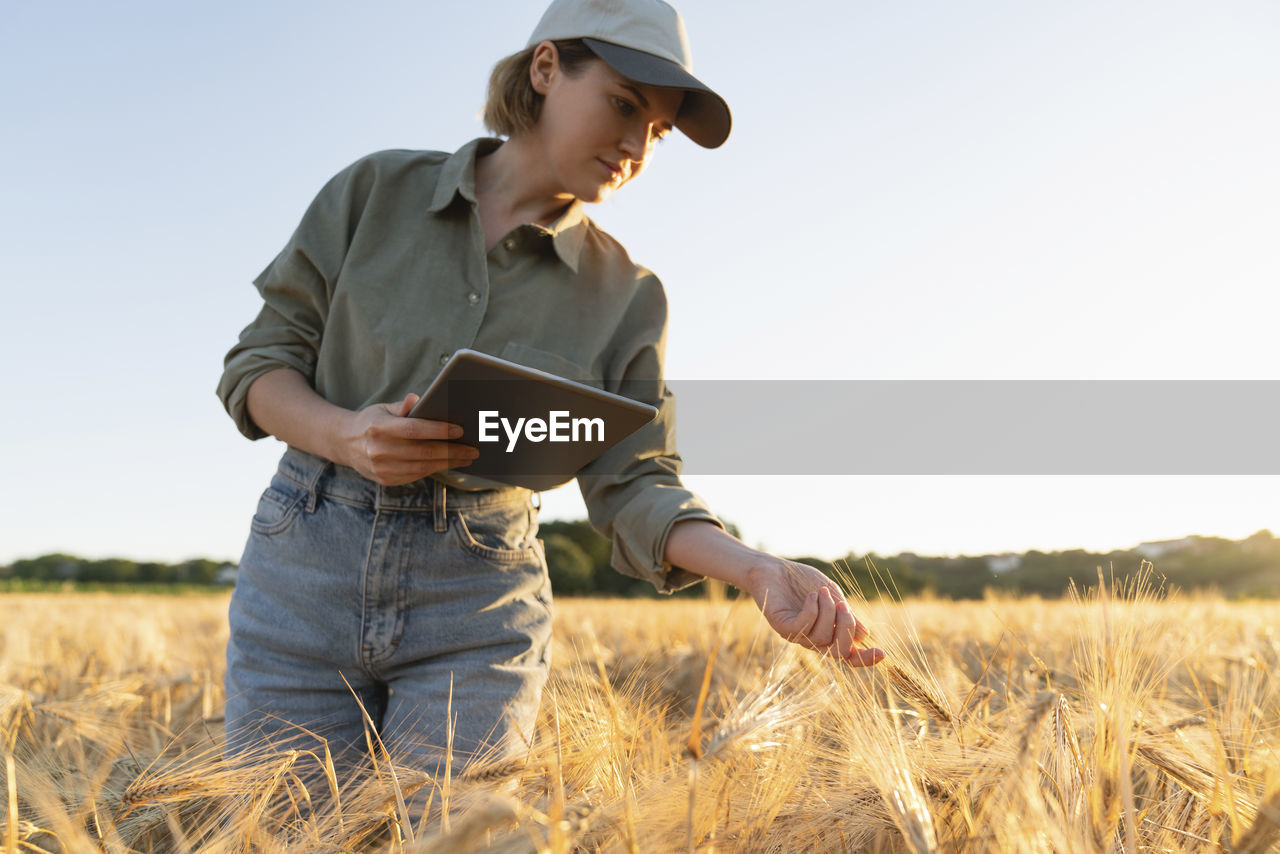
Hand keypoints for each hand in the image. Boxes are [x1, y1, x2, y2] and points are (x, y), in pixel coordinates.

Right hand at [339, 393, 479, 485]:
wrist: (345, 443)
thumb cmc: (371, 421)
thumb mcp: (383, 408)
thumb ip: (403, 406)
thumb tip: (417, 399)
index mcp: (378, 427)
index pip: (414, 430)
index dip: (438, 430)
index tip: (460, 430)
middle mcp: (379, 450)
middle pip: (423, 452)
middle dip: (452, 451)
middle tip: (473, 449)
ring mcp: (382, 468)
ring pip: (422, 467)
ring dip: (448, 463)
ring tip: (466, 457)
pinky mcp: (386, 480)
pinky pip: (416, 476)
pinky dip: (435, 470)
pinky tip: (448, 463)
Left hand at [743, 559, 883, 666]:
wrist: (773, 568)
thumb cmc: (802, 581)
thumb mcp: (831, 595)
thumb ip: (845, 614)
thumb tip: (864, 636)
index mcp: (828, 633)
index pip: (848, 655)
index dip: (865, 659)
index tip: (882, 653)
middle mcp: (813, 639)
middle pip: (839, 652)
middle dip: (846, 628)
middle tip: (842, 605)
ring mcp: (797, 635)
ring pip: (822, 636)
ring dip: (827, 611)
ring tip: (820, 592)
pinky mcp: (782, 627)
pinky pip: (802, 627)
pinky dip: (812, 610)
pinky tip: (811, 596)